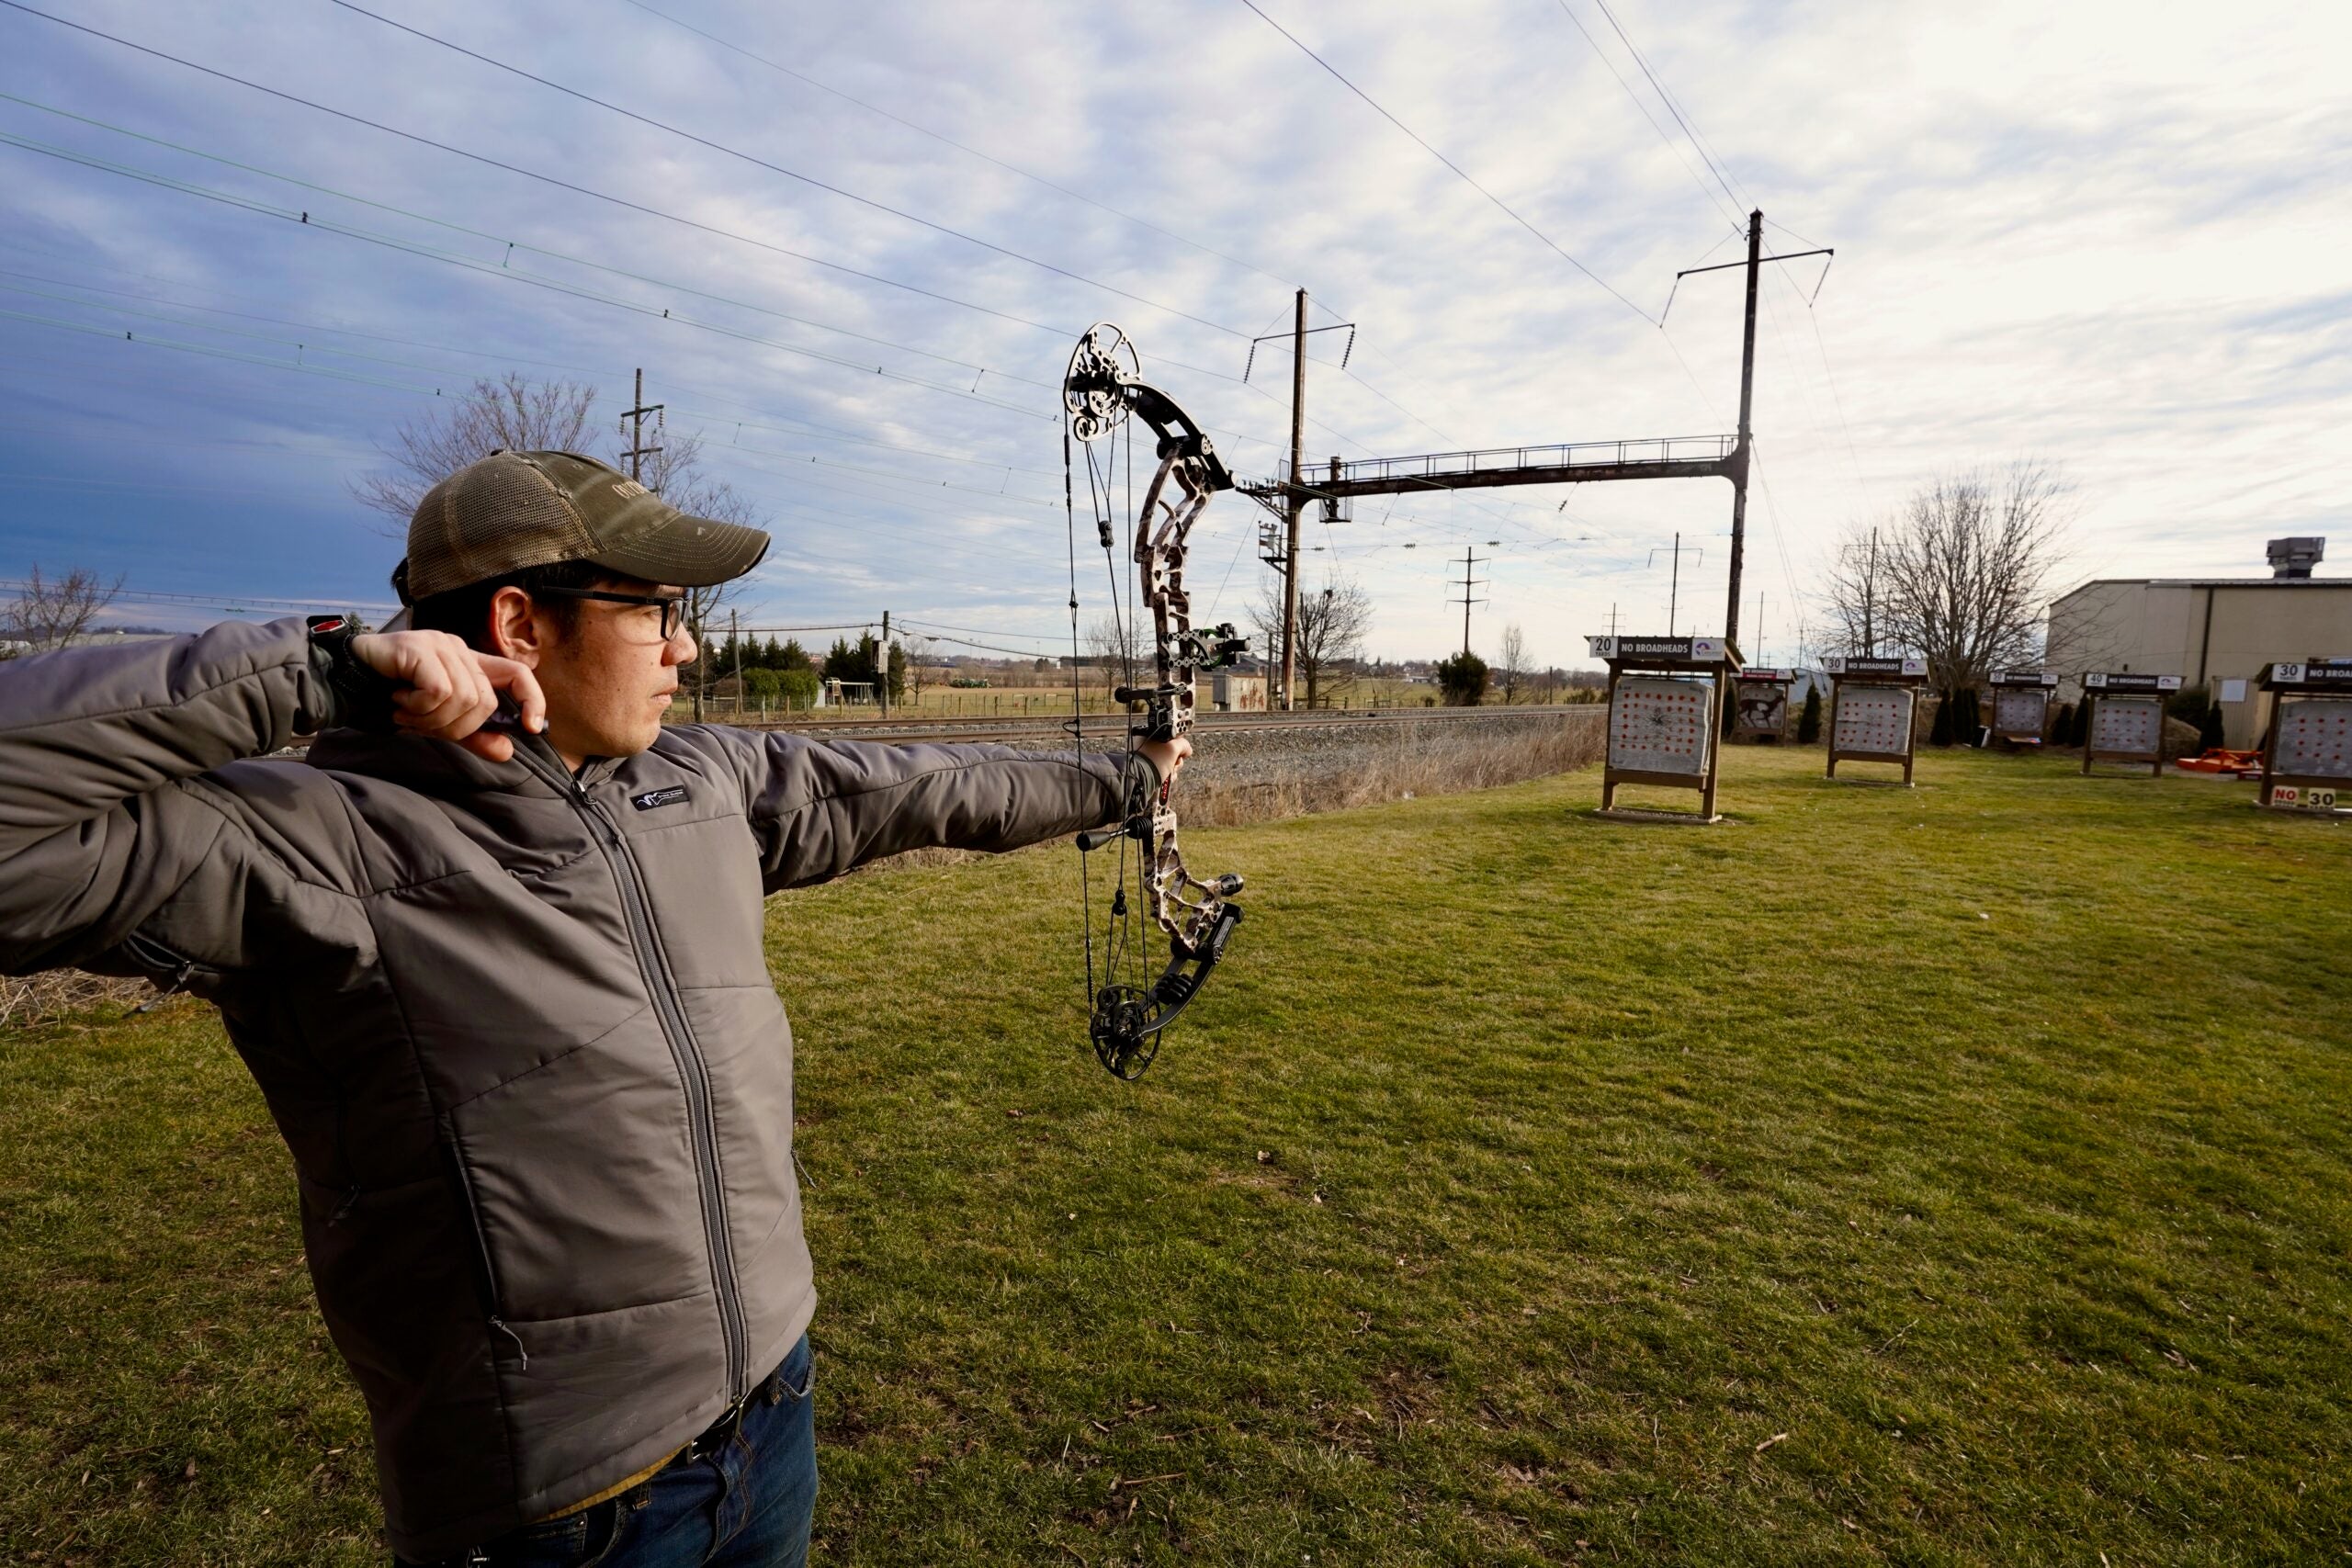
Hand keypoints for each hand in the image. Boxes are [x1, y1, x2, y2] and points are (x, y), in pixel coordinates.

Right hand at [350, 631, 546, 762]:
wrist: (345, 682)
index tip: (531, 727)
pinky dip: (418, 706)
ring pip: (463, 698)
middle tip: (421, 724)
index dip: (532, 700)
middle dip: (454, 726)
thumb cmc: (391, 698)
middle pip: (485, 700)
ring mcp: (440, 644)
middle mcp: (458, 649)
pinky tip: (398, 699)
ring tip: (406, 712)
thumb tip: (507, 751)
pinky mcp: (420, 647)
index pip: (517, 674)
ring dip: (431, 718)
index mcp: (470, 663)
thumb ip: (472, 735)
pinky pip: (438, 690)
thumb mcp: (438, 722)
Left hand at [1136, 734, 1191, 788]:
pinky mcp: (1148, 770)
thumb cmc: (1153, 761)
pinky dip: (1168, 775)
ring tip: (1168, 772)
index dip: (1179, 744)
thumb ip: (1183, 744)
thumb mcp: (1172, 748)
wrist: (1139, 780)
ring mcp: (1148, 758)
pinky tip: (1166, 779)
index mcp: (1150, 734)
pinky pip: (1163, 771)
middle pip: (1172, 750)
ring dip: (1173, 769)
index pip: (1172, 736)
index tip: (1181, 752)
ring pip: (1169, 762)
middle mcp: (1148, 745)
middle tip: (1174, 763)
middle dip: (1176, 759)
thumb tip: (1187, 749)